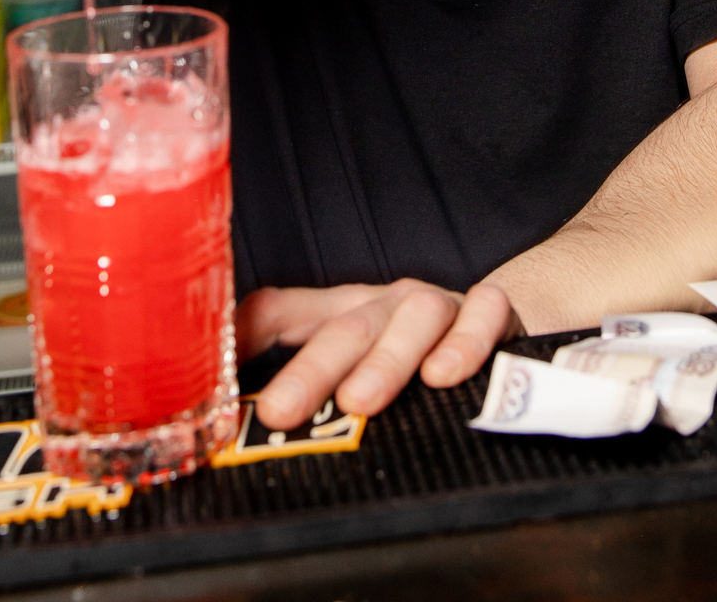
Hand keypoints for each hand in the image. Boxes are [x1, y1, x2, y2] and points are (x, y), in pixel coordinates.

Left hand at [238, 279, 520, 428]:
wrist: (498, 312)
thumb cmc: (410, 343)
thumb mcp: (349, 350)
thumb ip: (291, 364)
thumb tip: (221, 407)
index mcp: (344, 312)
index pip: (283, 314)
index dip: (248, 341)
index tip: (218, 383)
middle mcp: (387, 303)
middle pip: (345, 328)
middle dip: (311, 370)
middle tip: (280, 412)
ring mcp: (439, 304)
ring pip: (412, 318)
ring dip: (385, 360)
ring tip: (360, 401)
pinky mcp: (491, 311)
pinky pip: (483, 314)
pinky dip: (465, 342)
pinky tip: (446, 374)